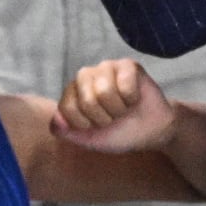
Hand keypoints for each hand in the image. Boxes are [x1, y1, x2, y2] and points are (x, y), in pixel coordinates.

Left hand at [50, 58, 175, 152]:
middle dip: (104, 117)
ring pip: (106, 91)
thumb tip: (55, 122)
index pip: (67, 108)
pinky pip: (126, 84)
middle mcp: (85, 76)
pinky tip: (134, 98)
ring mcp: (106, 67)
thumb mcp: (90, 140)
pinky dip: (133, 99)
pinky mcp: (127, 65)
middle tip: (113, 117)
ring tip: (123, 108)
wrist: (151, 132)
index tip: (96, 126)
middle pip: (87, 100)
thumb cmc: (119, 133)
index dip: (85, 124)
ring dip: (119, 109)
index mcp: (72, 93)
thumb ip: (68, 132)